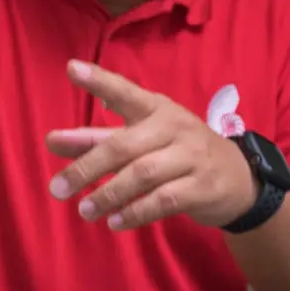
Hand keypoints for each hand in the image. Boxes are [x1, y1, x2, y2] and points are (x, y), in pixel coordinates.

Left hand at [46, 61, 258, 230]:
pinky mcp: (203, 187)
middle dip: (87, 167)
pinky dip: (136, 212)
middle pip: (123, 145)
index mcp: (155, 108)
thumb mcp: (140, 138)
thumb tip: (51, 141)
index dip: (99, 81)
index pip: (124, 91)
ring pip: (143, 174)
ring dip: (109, 194)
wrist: (238, 179)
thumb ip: (96, 140)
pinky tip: (114, 222)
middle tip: (56, 188)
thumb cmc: (176, 151)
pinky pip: (164, 201)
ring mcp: (191, 156)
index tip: (71, 68)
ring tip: (83, 210)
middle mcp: (173, 126)